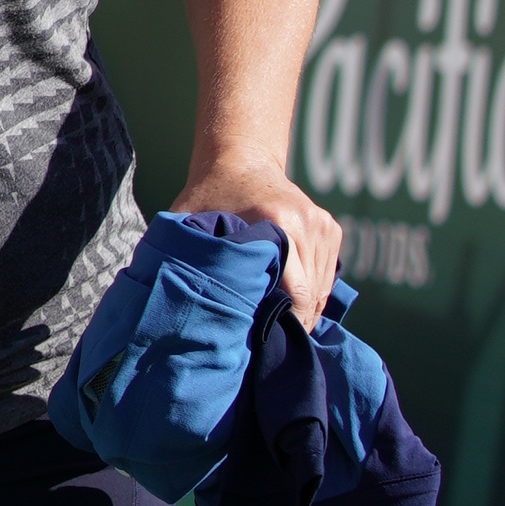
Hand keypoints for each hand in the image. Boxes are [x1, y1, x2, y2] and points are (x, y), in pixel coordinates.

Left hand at [179, 156, 342, 325]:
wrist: (240, 160)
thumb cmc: (208, 196)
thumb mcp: (188, 223)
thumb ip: (184, 257)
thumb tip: (174, 302)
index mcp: (279, 223)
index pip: (295, 293)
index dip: (283, 324)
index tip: (264, 342)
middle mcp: (308, 224)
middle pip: (312, 296)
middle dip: (294, 324)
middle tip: (270, 344)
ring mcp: (323, 225)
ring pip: (322, 290)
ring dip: (305, 312)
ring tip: (278, 328)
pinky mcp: (330, 229)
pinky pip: (327, 276)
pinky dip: (312, 293)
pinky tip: (289, 304)